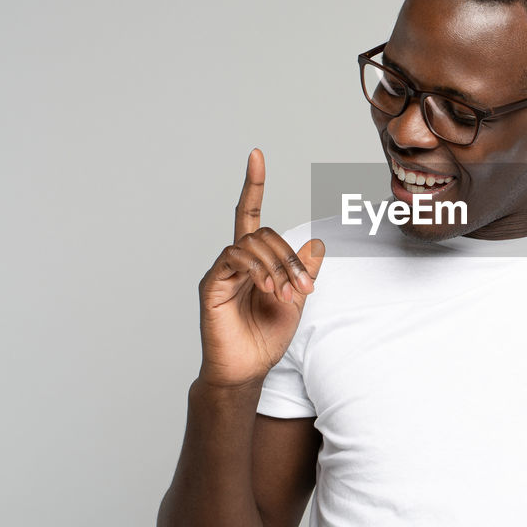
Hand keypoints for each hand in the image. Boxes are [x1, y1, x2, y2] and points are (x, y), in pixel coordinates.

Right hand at [196, 149, 324, 389]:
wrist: (247, 370)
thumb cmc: (266, 337)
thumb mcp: (296, 300)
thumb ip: (303, 272)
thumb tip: (316, 243)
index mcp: (255, 261)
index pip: (250, 214)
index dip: (253, 186)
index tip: (256, 156)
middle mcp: (235, 261)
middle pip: (262, 232)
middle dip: (288, 256)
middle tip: (303, 288)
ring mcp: (221, 271)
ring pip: (250, 243)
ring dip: (277, 265)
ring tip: (286, 294)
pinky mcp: (211, 285)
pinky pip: (233, 258)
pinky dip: (256, 268)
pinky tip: (268, 288)